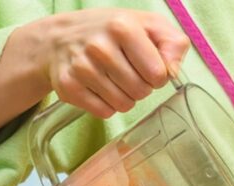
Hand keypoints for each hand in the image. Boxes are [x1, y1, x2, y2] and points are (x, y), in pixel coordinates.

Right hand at [20, 9, 189, 117]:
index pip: (158, 74)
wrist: (60, 36)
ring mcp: (81, 67)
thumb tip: (173, 71)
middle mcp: (99, 46)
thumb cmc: (111, 32)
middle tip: (128, 72)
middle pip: (141, 92)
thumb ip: (173, 44)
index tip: (146, 65)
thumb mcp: (148, 25)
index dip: (157, 75)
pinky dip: (106, 105)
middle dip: (140, 87)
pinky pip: (104, 112)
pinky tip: (98, 87)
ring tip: (113, 79)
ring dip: (124, 97)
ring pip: (123, 105)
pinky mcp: (68, 86)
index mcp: (123, 27)